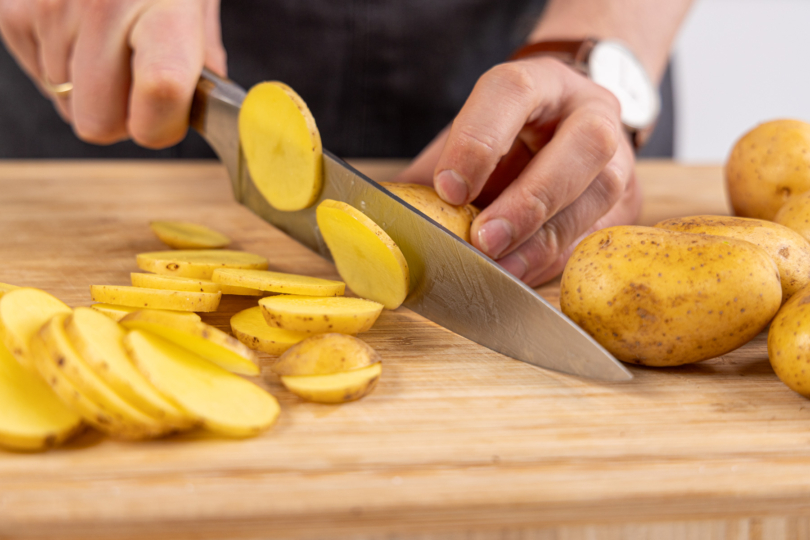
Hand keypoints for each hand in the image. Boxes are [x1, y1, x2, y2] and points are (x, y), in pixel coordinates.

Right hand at [0, 0, 225, 147]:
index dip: (163, 123)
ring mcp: (45, 9)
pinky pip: (40, 77)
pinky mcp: (10, 13)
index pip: (161, 92)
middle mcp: (98, 6)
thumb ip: (202, 57)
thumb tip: (201, 109)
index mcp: (162, 5)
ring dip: (92, 89)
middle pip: (98, 123)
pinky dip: (63, 65)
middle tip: (137, 82)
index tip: (171, 114)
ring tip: (109, 41)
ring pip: (67, 105)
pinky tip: (80, 31)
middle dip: (121, 116)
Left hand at [395, 57, 641, 286]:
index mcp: (540, 82)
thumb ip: (431, 172)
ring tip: (498, 269)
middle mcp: (588, 111)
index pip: (513, 93)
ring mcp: (617, 156)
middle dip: (530, 198)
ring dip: (543, 240)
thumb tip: (380, 213)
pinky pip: (595, 234)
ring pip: (598, 194)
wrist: (562, 128)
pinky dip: (551, 260)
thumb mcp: (470, 136)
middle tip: (484, 239)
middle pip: (583, 144)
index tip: (448, 188)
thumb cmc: (505, 134)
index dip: (479, 140)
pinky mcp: (624, 201)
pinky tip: (517, 275)